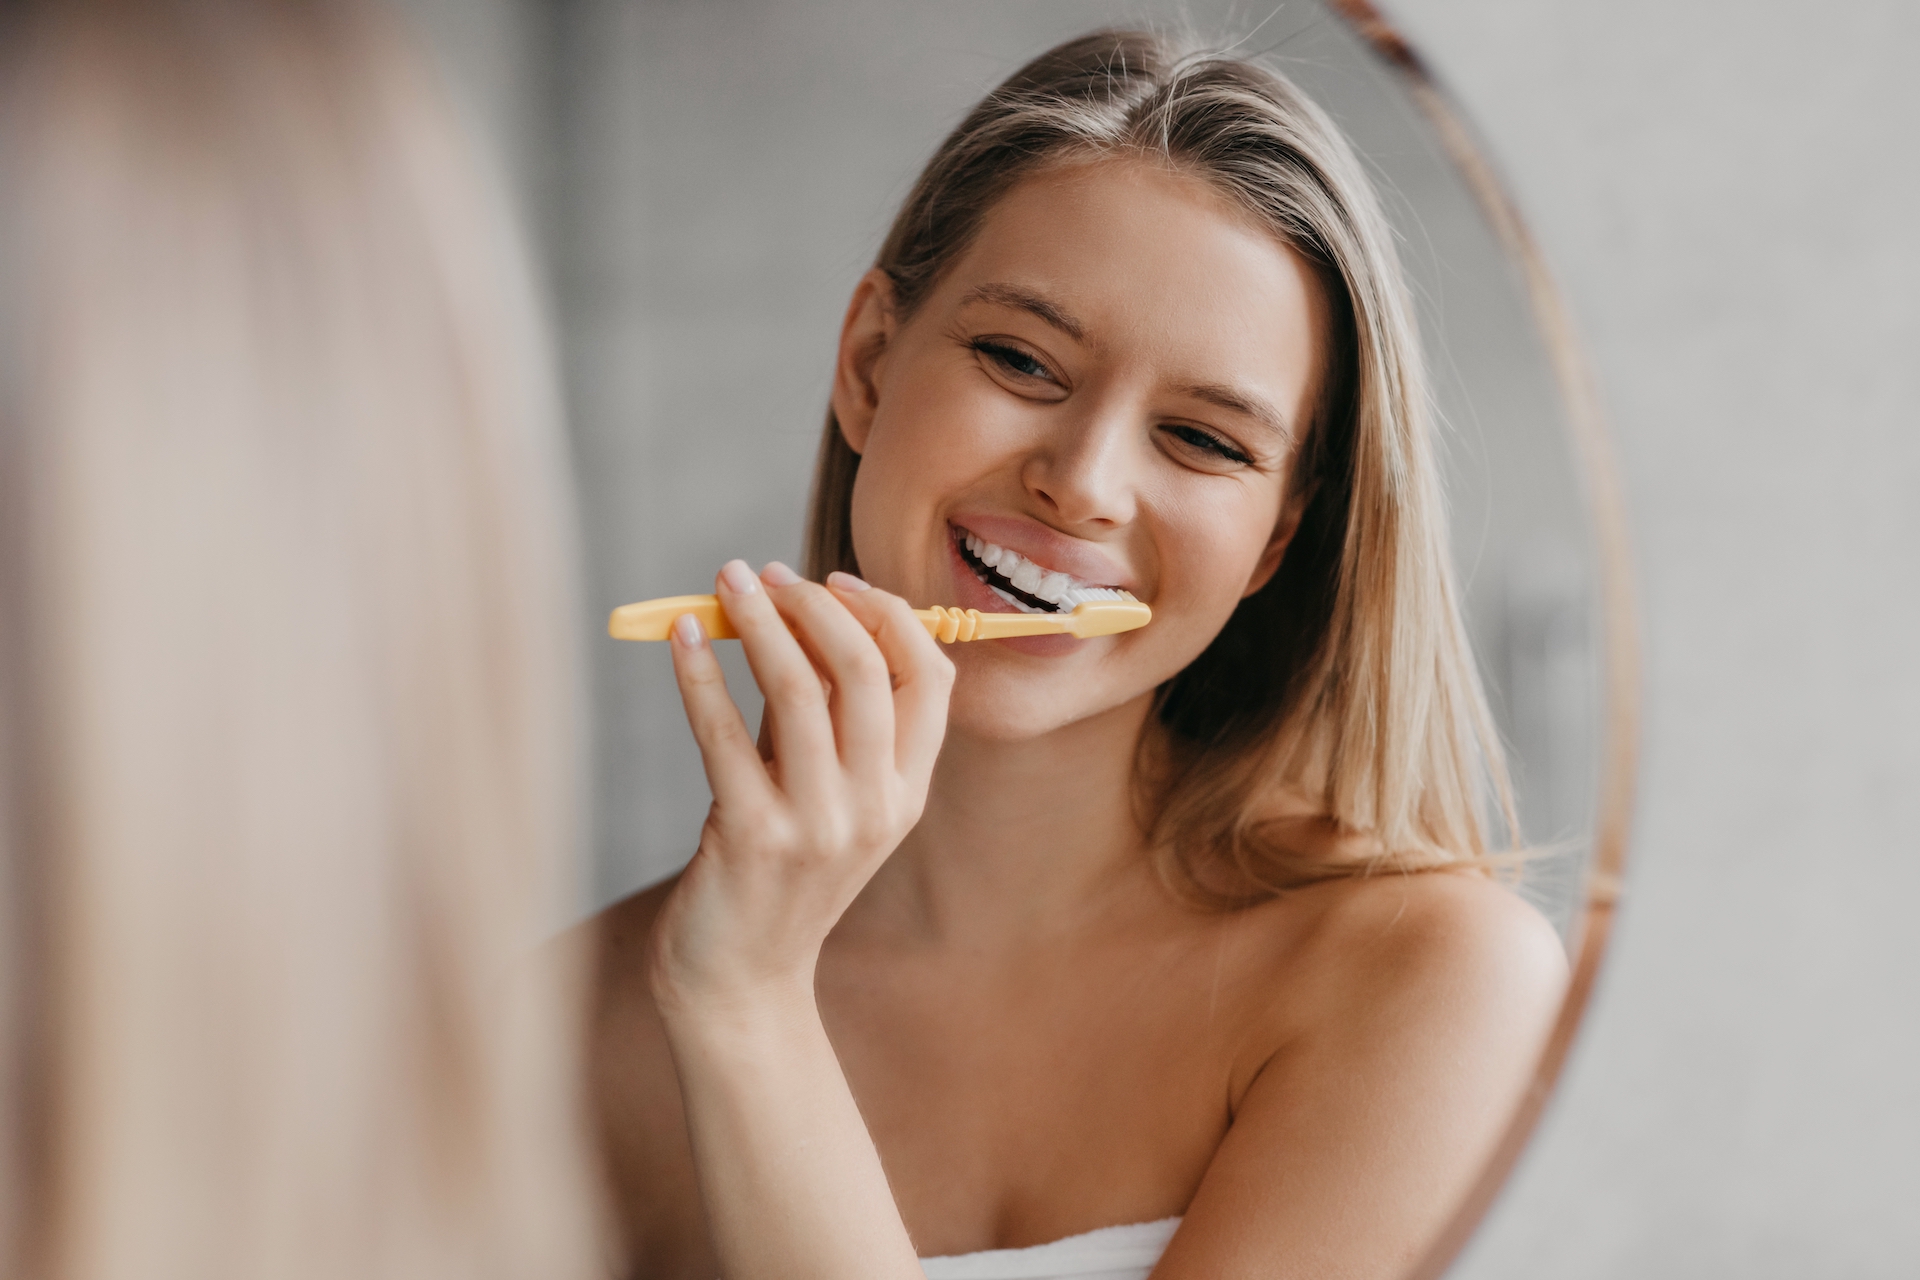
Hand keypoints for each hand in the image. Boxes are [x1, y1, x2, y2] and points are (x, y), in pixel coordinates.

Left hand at [647, 559, 953, 1018]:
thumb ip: (825, 718)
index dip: (887, 615)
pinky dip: (698, 673)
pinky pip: (721, 732)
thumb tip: (797, 611)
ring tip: (726, 581)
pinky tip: (678, 638)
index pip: (929, 677)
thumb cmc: (778, 871)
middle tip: (766, 574)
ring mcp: (817, 826)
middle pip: (865, 671)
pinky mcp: (750, 837)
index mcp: (908, 793)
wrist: (740, 980)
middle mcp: (876, 808)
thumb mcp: (826, 796)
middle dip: (815, 604)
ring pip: (796, 689)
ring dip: (757, 620)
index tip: (834, 582)